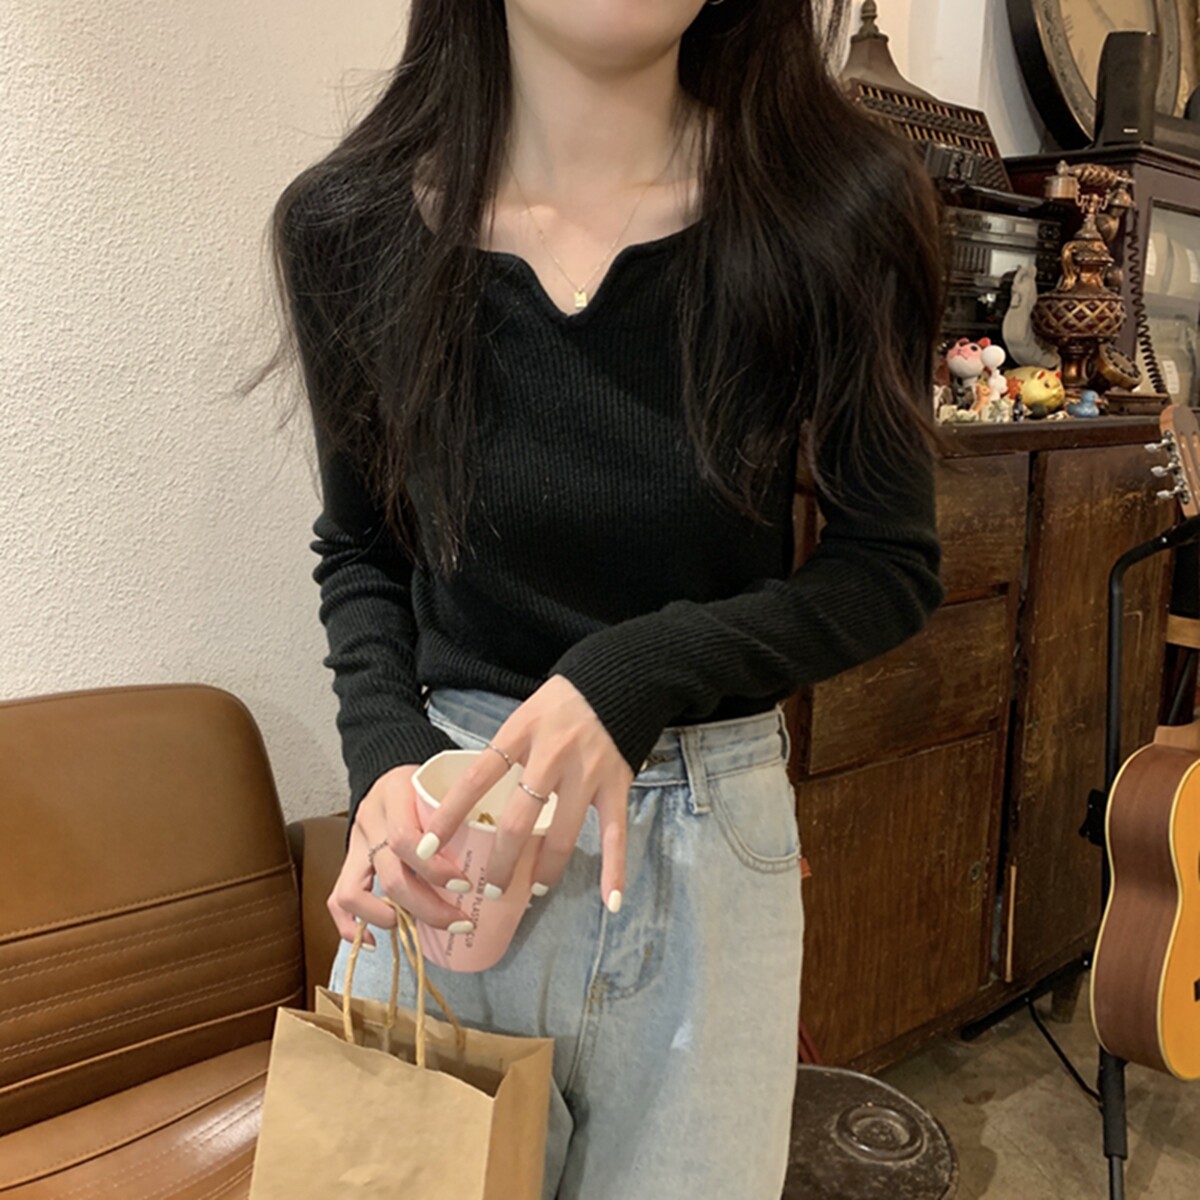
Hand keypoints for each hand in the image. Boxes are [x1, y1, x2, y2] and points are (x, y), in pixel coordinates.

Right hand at [326, 763, 478, 948]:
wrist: (387, 767)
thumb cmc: (426, 781)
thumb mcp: (444, 783)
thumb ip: (464, 809)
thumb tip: (509, 852)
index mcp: (396, 796)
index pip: (405, 839)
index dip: (434, 869)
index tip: (464, 885)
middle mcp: (370, 820)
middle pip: (389, 873)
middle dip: (426, 906)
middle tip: (459, 921)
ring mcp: (354, 842)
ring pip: (353, 890)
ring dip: (388, 918)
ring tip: (418, 930)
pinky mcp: (347, 859)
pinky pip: (337, 897)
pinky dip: (351, 925)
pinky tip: (376, 940)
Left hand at [415, 675, 630, 911]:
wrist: (619, 678)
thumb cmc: (564, 701)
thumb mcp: (524, 716)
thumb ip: (505, 753)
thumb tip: (474, 798)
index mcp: (521, 734)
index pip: (475, 779)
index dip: (449, 815)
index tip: (425, 847)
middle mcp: (552, 755)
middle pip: (518, 820)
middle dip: (501, 861)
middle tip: (489, 887)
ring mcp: (586, 772)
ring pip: (561, 835)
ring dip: (545, 870)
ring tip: (532, 888)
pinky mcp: (616, 785)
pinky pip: (615, 834)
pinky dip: (615, 870)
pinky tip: (610, 901)